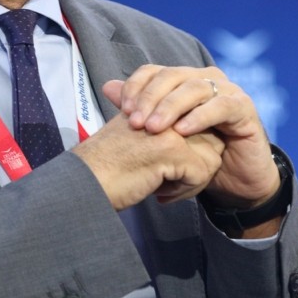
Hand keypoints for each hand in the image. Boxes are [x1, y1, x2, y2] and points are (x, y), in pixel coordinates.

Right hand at [71, 113, 224, 210]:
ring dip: (192, 181)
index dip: (191, 151)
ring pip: (211, 159)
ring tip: (162, 186)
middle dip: (197, 167)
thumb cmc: (106, 165)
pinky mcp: (174, 150)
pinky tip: (159, 193)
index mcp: (157, 103)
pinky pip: (202, 175)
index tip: (165, 169)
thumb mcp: (135, 137)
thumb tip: (192, 133)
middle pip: (211, 140)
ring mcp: (172, 128)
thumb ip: (159, 129)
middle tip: (166, 180)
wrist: (86, 180)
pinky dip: (185, 191)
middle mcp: (167, 109)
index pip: (197, 124)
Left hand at [101, 66, 278, 208]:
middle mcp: (205, 79)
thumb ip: (140, 109)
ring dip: (171, 106)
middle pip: (172, 75)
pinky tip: (182, 131)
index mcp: (184, 79)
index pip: (154, 71)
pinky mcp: (244, 108)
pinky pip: (221, 106)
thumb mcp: (164, 135)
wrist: (235, 181)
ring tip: (153, 128)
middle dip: (150, 97)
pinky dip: (200, 116)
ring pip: (194, 88)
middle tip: (135, 122)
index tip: (122, 109)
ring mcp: (227, 90)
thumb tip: (108, 86)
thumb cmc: (197, 154)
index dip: (136, 86)